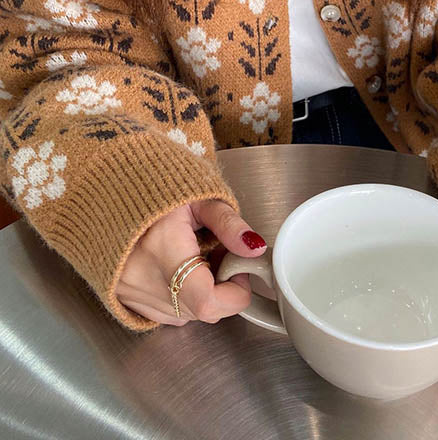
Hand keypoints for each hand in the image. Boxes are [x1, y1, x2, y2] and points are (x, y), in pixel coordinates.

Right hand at [115, 199, 266, 325]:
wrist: (112, 194)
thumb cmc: (156, 190)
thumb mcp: (199, 198)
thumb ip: (229, 223)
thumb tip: (254, 248)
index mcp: (163, 247)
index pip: (206, 301)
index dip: (234, 294)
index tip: (239, 272)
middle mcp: (142, 277)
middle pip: (200, 311)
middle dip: (222, 290)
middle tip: (218, 257)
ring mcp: (130, 292)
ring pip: (185, 316)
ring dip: (200, 295)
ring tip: (196, 259)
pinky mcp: (125, 299)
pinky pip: (165, 314)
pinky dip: (180, 298)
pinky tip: (178, 271)